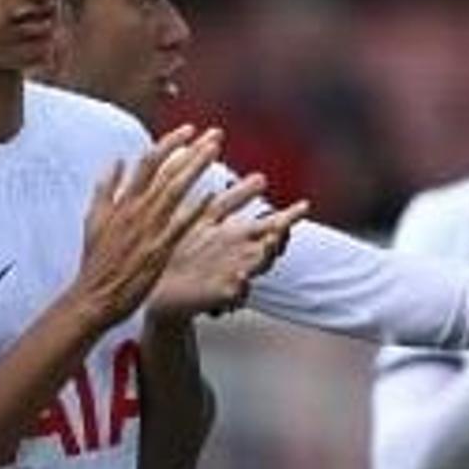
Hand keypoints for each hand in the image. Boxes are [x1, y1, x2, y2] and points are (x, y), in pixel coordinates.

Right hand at [67, 126, 215, 327]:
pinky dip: (195, 208)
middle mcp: (136, 210)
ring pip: (175, 190)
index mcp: (122, 201)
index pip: (148, 162)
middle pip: (166, 170)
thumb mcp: (93, 218)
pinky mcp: (157, 249)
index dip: (170, 143)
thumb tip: (115, 161)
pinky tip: (212, 194)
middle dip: (192, 149)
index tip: (189, 130)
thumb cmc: (96, 261)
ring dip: (196, 167)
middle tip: (215, 134)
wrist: (93, 295)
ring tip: (215, 151)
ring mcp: (147, 229)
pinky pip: (179, 224)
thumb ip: (106, 188)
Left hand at [153, 170, 307, 317]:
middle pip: (272, 245)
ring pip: (259, 266)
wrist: (164, 287)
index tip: (304, 205)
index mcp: (240, 237)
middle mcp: (243, 255)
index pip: (272, 225)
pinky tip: (242, 277)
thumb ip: (228, 199)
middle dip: (281, 235)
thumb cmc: (188, 251)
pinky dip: (242, 286)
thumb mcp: (207, 220)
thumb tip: (255, 175)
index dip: (290, 217)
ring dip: (266, 255)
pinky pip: (237, 292)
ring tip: (269, 242)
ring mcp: (235, 275)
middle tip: (286, 224)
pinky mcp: (221, 294)